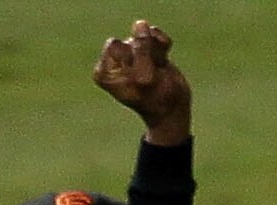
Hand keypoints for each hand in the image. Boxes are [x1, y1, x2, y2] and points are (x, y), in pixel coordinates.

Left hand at [95, 19, 188, 141]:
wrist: (172, 107)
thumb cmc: (155, 98)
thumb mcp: (145, 76)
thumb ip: (141, 48)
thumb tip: (140, 24)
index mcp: (104, 71)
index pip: (114, 45)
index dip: (131, 58)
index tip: (136, 76)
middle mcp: (113, 62)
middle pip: (130, 39)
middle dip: (144, 52)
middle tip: (148, 74)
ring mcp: (130, 55)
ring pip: (144, 35)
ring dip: (155, 51)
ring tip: (156, 70)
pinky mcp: (146, 49)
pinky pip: (156, 34)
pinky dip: (163, 46)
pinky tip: (162, 61)